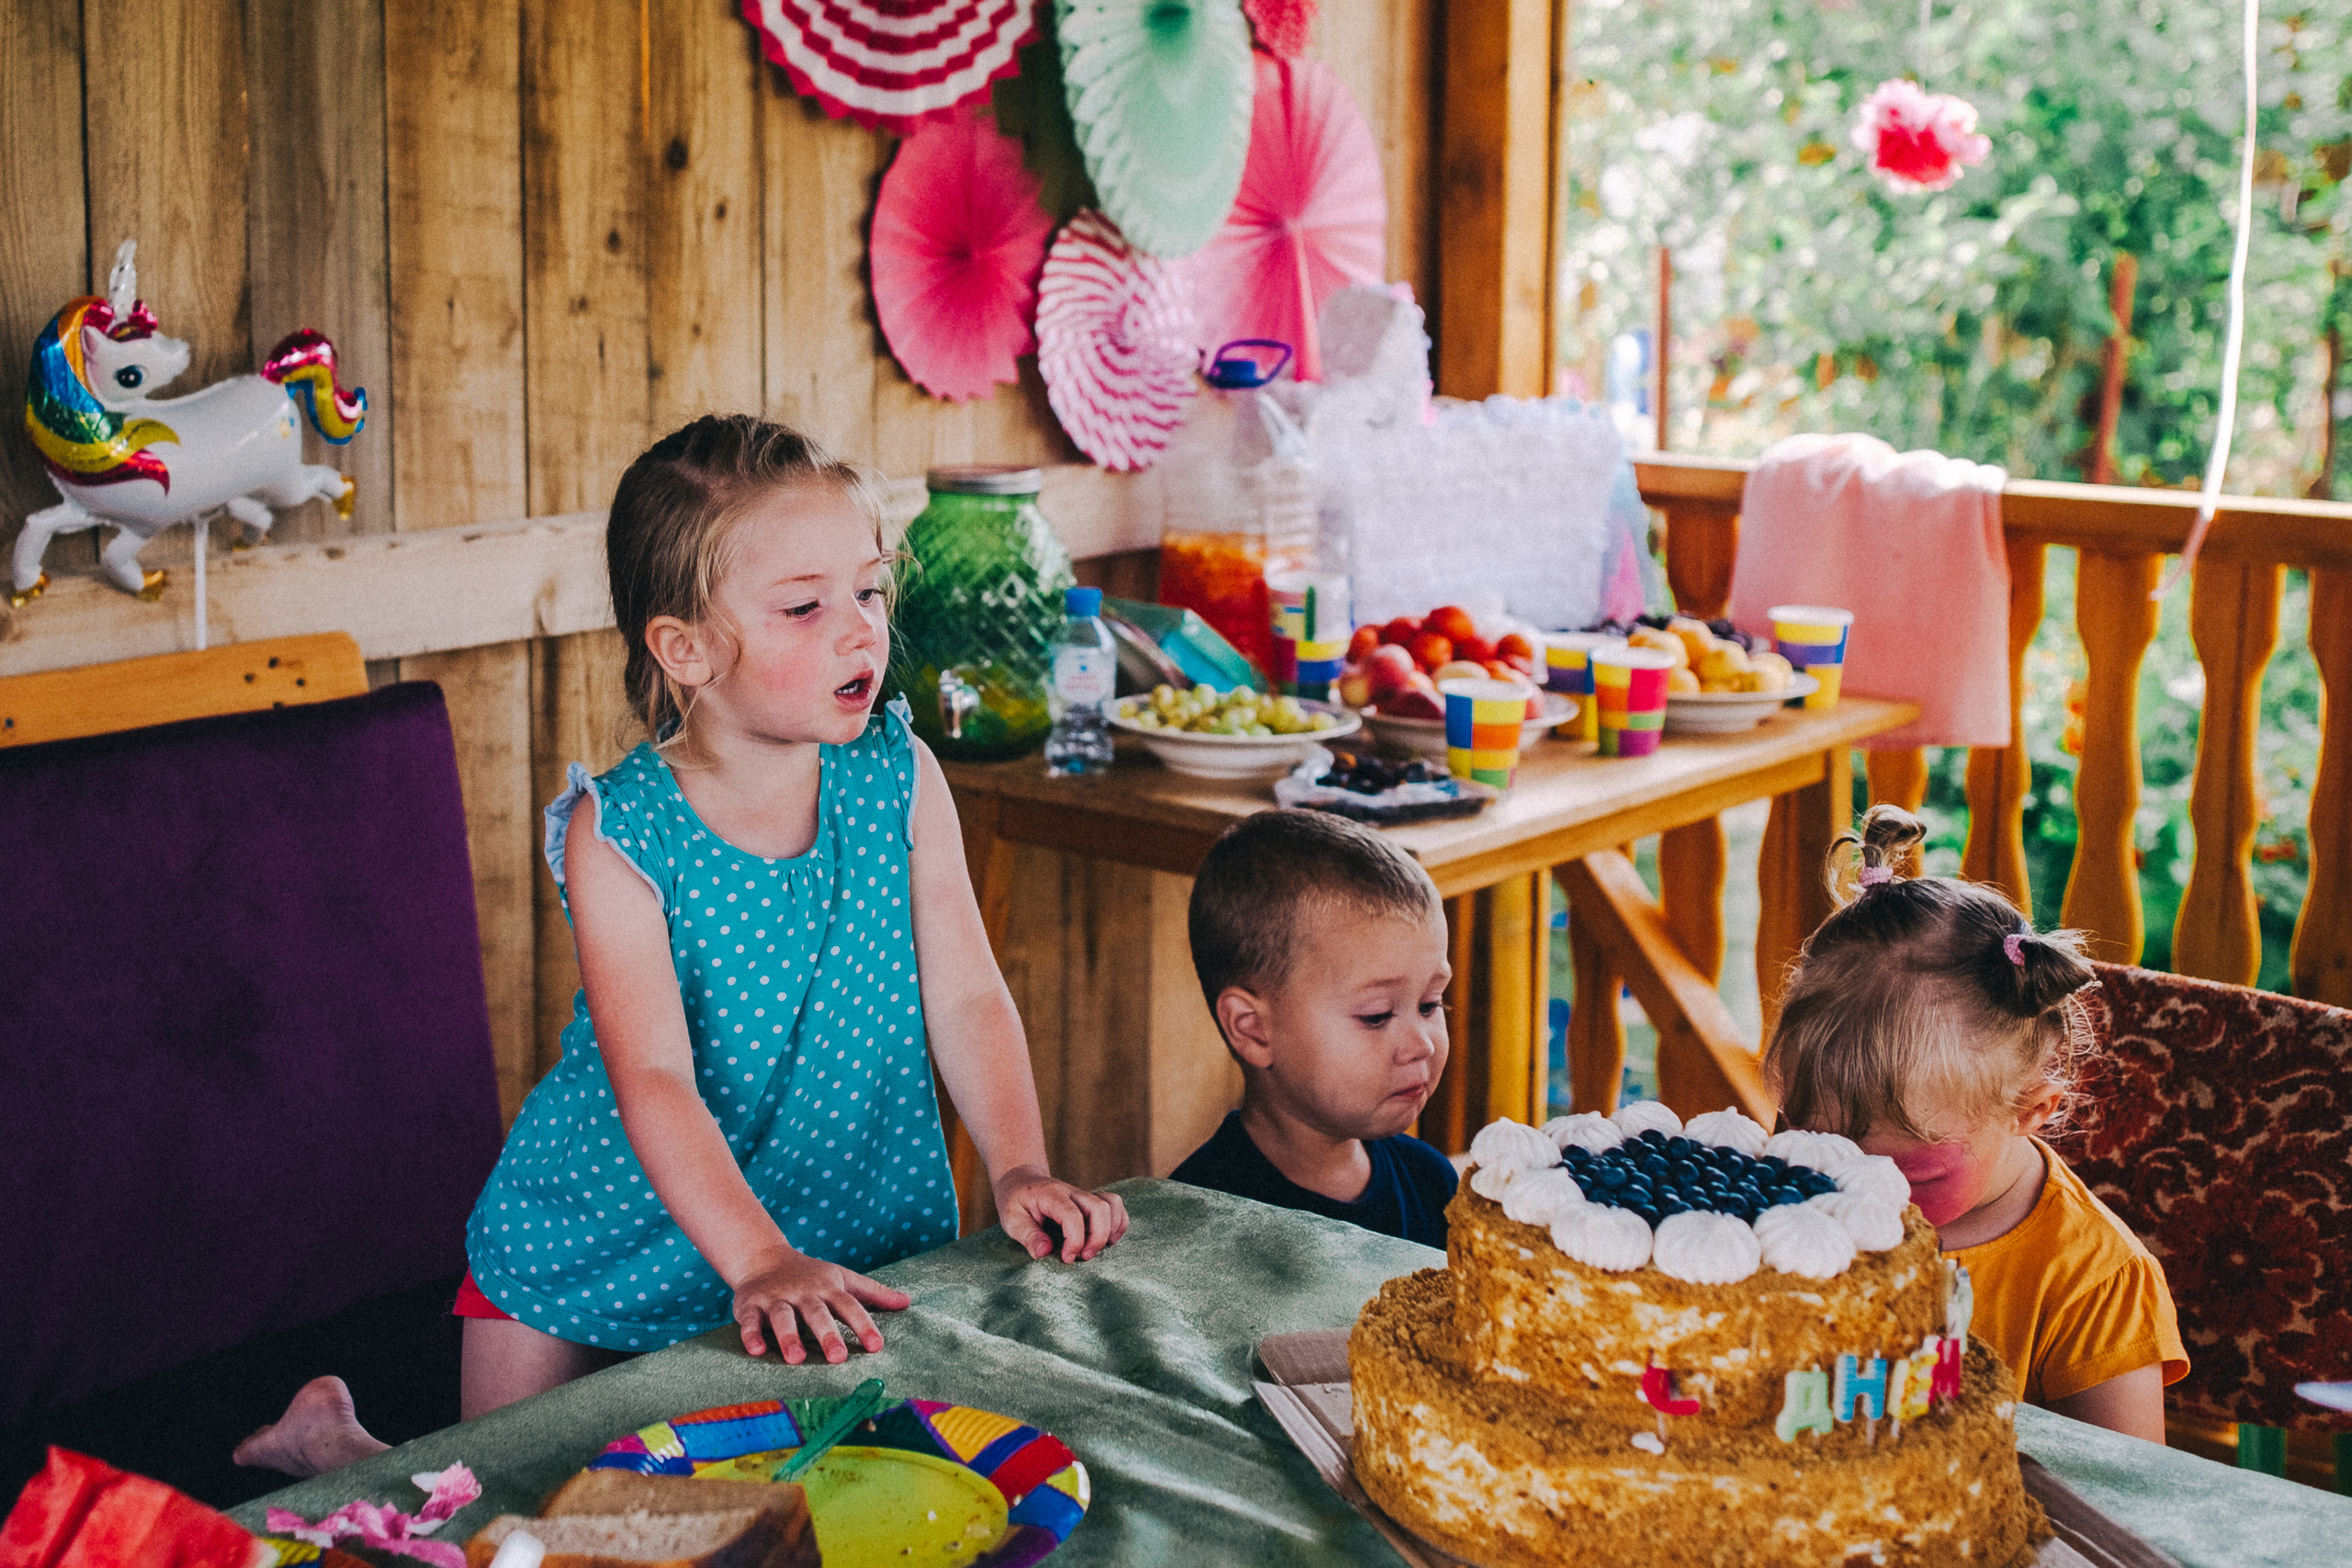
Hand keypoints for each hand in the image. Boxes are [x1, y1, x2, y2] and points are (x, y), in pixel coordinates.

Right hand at [729, 1246, 910, 1364]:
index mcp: (828, 1288)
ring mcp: (776, 1298)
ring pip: (782, 1317)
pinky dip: (751, 1334)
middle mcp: (803, 1293)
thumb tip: (907, 1302)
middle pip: (816, 1313)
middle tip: (838, 1357)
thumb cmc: (811, 1275)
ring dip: (789, 1336)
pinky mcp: (750, 1305)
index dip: (864, 1325)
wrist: (763, 1257)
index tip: (877, 1346)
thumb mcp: (843, 1278)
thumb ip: (873, 1293)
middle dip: (827, 1334)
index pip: (849, 1306)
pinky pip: (749, 1321)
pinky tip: (756, 1351)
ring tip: (796, 1359)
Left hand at [994, 1166, 1129, 1262]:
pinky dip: (1118, 1223)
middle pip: (1099, 1207)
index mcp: (1051, 1195)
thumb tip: (1044, 1253)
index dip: (1075, 1240)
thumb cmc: (1015, 1202)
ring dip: (1110, 1229)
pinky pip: (1115, 1205)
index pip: (1072, 1215)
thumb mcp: (1012, 1219)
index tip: (1066, 1259)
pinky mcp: (1090, 1202)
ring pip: (1112, 1204)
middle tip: (1084, 1258)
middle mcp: (1072, 1192)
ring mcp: (1084, 1196)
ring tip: (1095, 1249)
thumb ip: (1028, 1235)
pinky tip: (1108, 1240)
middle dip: (1097, 1237)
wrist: (1020, 1181)